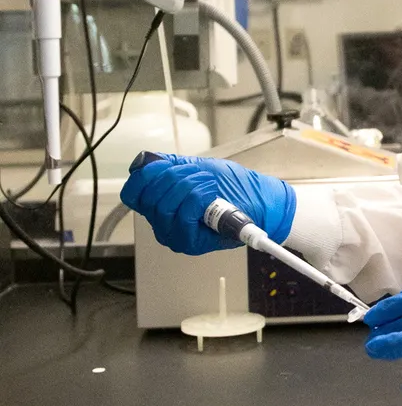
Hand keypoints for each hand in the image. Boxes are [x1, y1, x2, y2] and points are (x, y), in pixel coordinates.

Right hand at [120, 154, 295, 255]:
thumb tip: (146, 162)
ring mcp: (175, 234)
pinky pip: (182, 217)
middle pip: (149, 196)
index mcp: (161, 203)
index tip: (166, 166)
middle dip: (175, 176)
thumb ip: (171, 164)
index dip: (145, 176)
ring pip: (164, 205)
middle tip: (199, 175)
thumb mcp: (201, 167)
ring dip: (190, 187)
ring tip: (209, 185)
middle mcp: (163, 222)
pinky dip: (198, 201)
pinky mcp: (190, 244)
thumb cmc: (236, 187)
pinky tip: (212, 199)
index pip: (133, 192)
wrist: (264, 203)